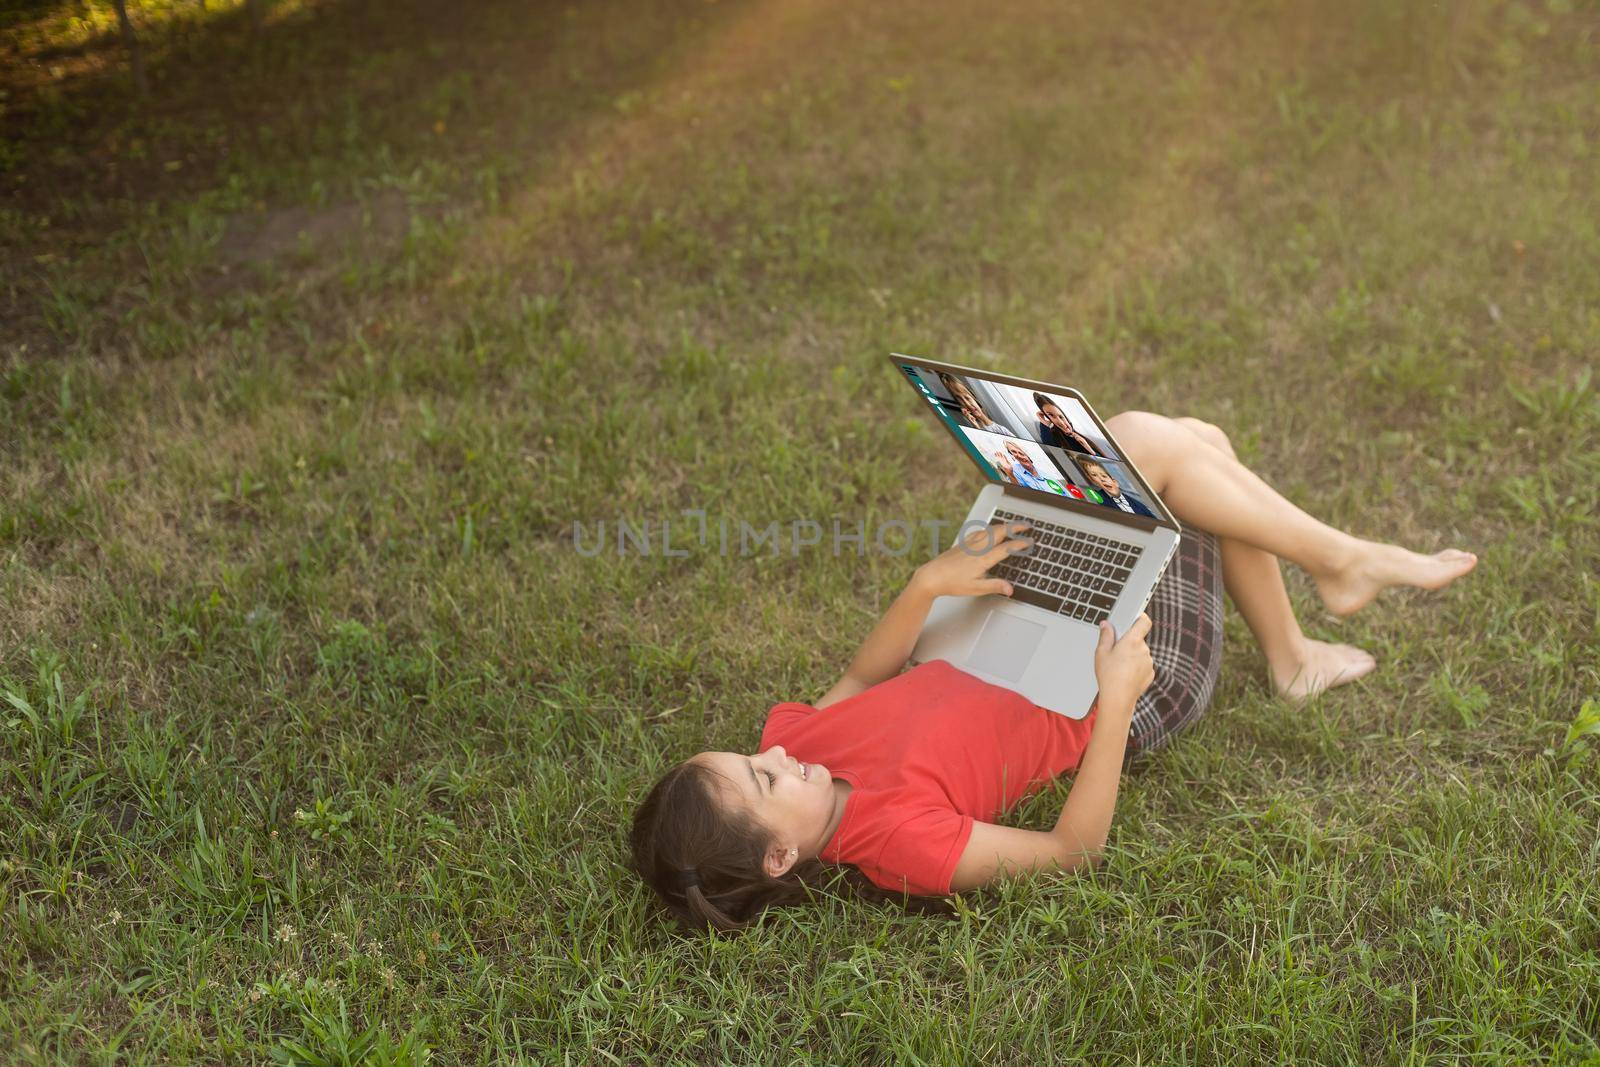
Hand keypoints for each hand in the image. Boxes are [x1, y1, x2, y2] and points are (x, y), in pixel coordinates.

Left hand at [911, 521, 1030, 599]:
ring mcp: (970, 543)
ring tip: (1013, 525)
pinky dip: (991, 528)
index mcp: (983, 558)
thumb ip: (995, 586)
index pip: (1007, 548)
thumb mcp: (976, 589)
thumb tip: (1010, 589)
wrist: (931, 576)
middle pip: (1000, 531)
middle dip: (1015, 527)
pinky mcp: (963, 542)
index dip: (1020, 544)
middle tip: (1026, 526)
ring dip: (1004, 525)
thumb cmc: (951, 583)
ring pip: (991, 528)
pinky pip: (981, 530)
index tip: (1029, 542)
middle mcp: (978, 547)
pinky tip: (991, 530)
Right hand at [1093, 612, 1153, 708]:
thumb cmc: (1109, 676)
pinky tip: (1125, 674)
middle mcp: (1144, 650)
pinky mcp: (1150, 673)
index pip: (1144, 621)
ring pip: (1141, 653)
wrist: (1118, 698)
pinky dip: (1136, 667)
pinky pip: (1143, 665)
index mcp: (1132, 641)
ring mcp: (1149, 662)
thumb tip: (1106, 625)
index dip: (1140, 617)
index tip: (1135, 617)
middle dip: (1129, 642)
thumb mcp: (1101, 653)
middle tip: (1116, 650)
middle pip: (1139, 639)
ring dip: (1133, 656)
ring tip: (1119, 666)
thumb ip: (1105, 636)